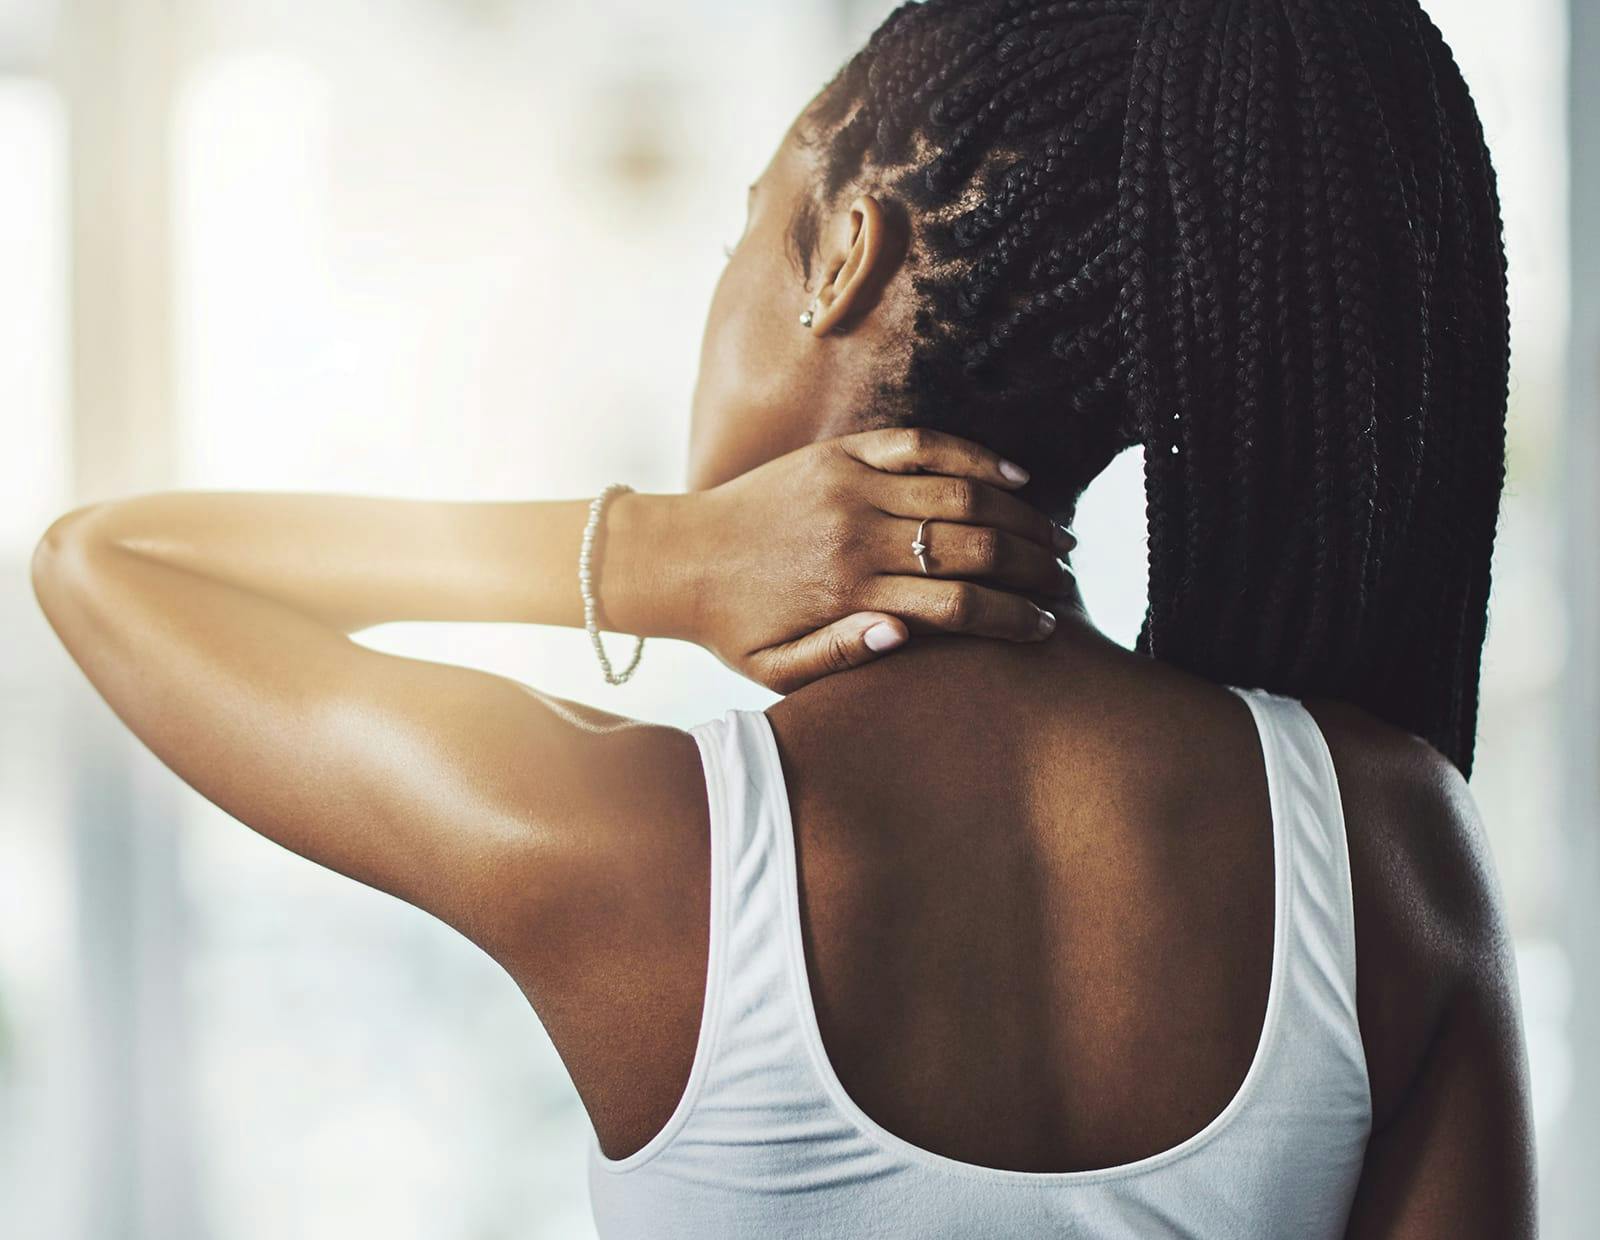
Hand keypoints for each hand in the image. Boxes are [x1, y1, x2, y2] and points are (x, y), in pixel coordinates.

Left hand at [682, 428, 1073, 692]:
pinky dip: (975, 456)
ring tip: (1055, 535)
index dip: (1011, 618)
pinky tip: (1016, 475)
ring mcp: (851, 486)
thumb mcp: (779, 669)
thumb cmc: (734, 627)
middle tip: (1063, 577)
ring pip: (959, 493)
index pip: (956, 608)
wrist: (679, 558)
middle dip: (1030, 563)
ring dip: (1019, 513)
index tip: (1045, 628)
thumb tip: (907, 636)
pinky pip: (922, 444)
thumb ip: (842, 658)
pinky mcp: (841, 453)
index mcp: (848, 595)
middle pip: (971, 545)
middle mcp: (856, 535)